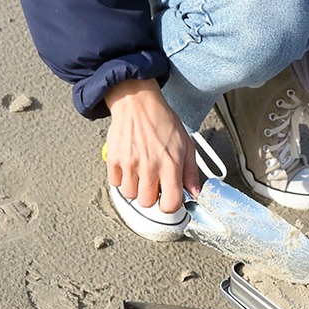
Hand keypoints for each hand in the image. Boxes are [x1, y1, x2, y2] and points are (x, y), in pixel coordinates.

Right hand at [104, 79, 199, 212]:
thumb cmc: (162, 121)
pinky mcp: (114, 159)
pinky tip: (131, 167)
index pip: (170, 203)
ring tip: (142, 173)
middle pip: (147, 203)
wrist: (138, 103)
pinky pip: (116, 183)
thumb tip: (195, 193)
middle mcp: (150, 166)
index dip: (171, 205)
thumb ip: (191, 172)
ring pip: (130, 195)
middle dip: (152, 196)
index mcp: (170, 165)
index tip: (170, 199)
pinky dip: (122, 179)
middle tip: (155, 184)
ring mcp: (130, 164)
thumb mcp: (186, 145)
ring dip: (136, 188)